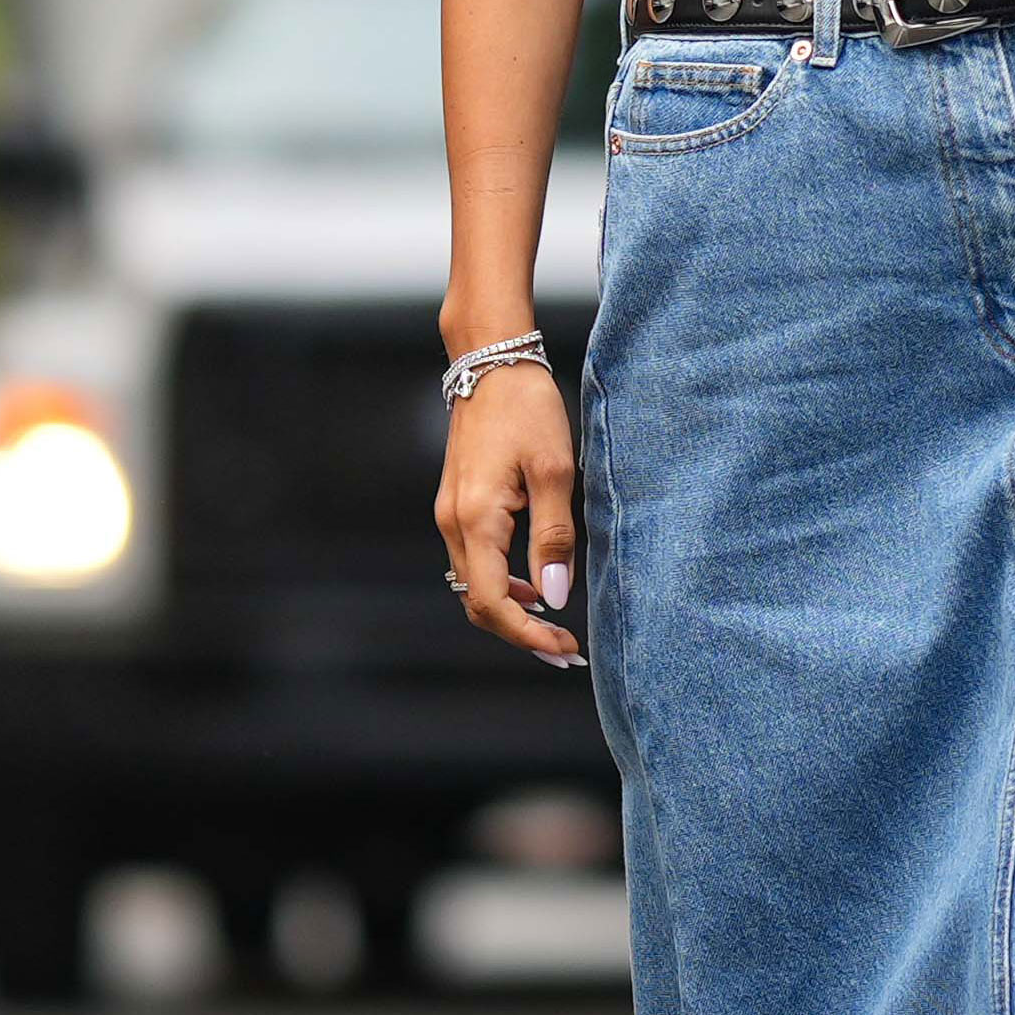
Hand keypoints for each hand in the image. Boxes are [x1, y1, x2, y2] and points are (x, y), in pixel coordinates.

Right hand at [436, 363, 582, 664]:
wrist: (490, 362)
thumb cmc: (527, 408)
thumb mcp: (555, 470)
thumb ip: (554, 536)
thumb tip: (555, 596)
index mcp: (476, 519)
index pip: (494, 603)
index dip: (528, 634)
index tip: (565, 647)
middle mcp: (452, 523)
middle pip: (478, 604)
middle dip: (520, 634)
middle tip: (565, 651)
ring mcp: (450, 515)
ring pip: (474, 586)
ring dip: (511, 612)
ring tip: (555, 627)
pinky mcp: (457, 506)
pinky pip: (474, 562)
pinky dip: (502, 585)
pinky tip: (535, 587)